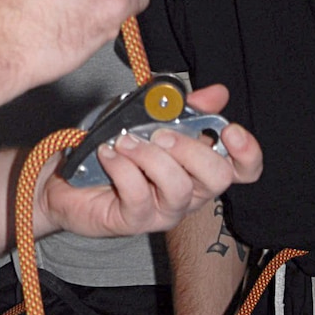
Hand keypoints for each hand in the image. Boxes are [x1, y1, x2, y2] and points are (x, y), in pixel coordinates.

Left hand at [36, 85, 261, 242]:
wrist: (67, 181)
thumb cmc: (115, 150)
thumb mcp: (148, 119)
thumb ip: (184, 108)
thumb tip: (218, 93)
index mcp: (199, 166)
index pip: (244, 169)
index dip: (247, 152)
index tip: (229, 130)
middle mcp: (190, 192)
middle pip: (217, 178)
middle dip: (189, 148)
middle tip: (160, 133)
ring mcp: (164, 210)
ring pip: (178, 187)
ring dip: (150, 156)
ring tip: (124, 141)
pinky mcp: (135, 221)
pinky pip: (139, 194)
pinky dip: (122, 167)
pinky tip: (108, 154)